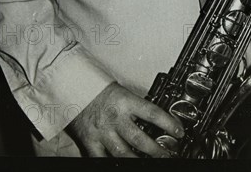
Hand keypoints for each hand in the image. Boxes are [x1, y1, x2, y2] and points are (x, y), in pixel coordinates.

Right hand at [66, 82, 183, 157]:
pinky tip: (125, 164)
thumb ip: (135, 106)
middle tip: (169, 153)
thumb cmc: (97, 87)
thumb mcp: (121, 91)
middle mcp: (115, 117)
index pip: (152, 113)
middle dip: (156, 149)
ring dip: (139, 160)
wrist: (72, 86)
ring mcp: (102, 131)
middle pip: (139, 139)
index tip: (179, 131)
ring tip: (151, 162)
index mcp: (125, 101)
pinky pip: (103, 158)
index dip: (168, 123)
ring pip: (124, 152)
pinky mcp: (90, 141)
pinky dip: (113, 162)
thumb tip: (153, 118)